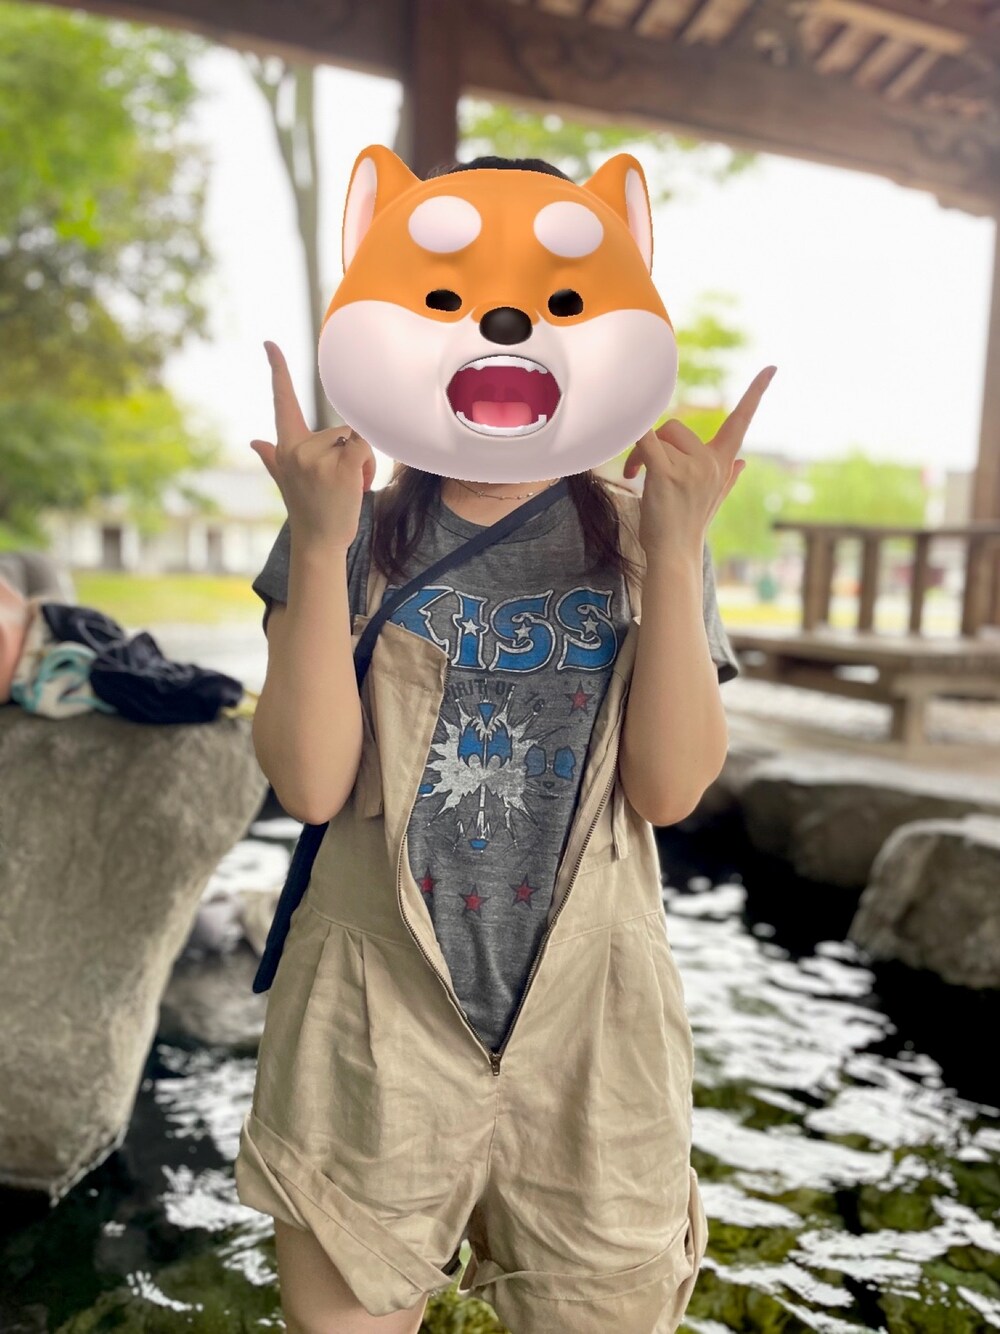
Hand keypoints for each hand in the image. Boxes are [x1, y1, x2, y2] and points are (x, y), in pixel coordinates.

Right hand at [250, 341, 376, 550]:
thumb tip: (254, 441)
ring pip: (356, 440)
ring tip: (348, 489)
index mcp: (286, 447)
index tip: (269, 344)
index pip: (282, 401)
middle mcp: (298, 448)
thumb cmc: (308, 512)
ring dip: (362, 463)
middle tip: (340, 484)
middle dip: (350, 453)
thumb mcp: (284, 481)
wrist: (317, 544)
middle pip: (340, 428)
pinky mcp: (341, 467)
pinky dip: (369, 461)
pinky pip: (364, 446)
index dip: (277, 370)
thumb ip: (271, 457)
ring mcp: (318, 458)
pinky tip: (360, 483)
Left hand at [623, 366, 776, 559]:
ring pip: (658, 436)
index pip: (742, 421)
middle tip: (638, 470)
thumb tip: (743, 463)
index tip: (772, 368)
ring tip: (634, 477)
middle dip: (655, 445)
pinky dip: (633, 441)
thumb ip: (728, 477)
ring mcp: (691, 468)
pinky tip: (625, 457)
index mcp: (723, 464)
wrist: (674, 555)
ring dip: (640, 454)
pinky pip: (645, 441)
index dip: (756, 392)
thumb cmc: (687, 527)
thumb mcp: (713, 499)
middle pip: (675, 426)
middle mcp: (711, 462)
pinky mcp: (668, 474)